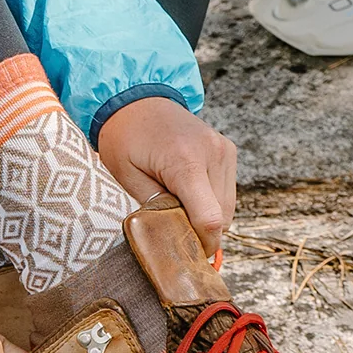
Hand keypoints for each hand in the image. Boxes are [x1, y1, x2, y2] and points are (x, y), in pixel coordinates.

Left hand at [97, 95, 236, 255]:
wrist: (135, 98)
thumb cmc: (124, 137)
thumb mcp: (126, 177)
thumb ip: (155, 210)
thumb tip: (177, 239)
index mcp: (186, 160)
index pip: (210, 219)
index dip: (201, 245)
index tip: (183, 254)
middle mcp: (213, 153)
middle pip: (221, 219)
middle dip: (198, 230)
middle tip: (169, 223)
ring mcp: (224, 150)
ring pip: (227, 209)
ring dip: (205, 216)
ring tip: (175, 200)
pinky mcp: (228, 150)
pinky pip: (226, 193)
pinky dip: (210, 201)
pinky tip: (186, 190)